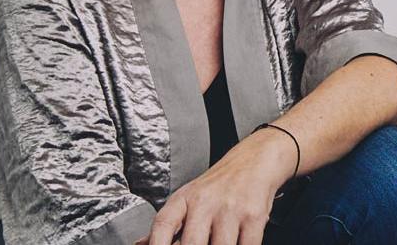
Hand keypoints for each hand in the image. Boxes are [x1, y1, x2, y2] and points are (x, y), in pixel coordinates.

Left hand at [141, 129, 296, 244]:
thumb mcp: (189, 197)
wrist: (255, 160)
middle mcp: (204, 202)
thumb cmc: (220, 183)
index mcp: (184, 200)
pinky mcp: (254, 216)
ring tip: (219, 244)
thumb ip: (167, 225)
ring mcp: (230, 209)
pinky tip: (238, 243)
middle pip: (192, 244)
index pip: (163, 225)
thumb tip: (141, 244)